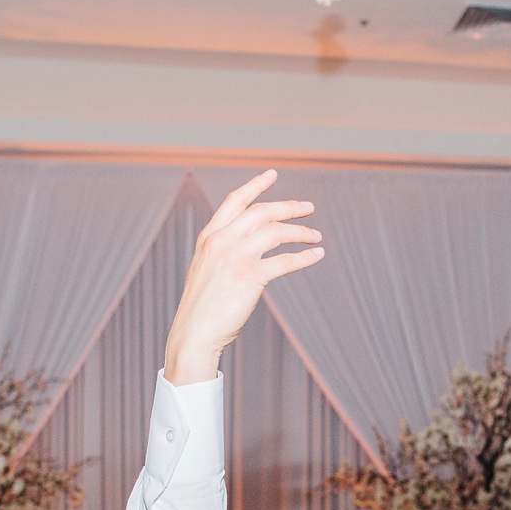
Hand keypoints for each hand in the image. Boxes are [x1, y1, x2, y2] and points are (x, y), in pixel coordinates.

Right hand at [165, 171, 322, 385]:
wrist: (193, 334)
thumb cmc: (202, 310)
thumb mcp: (207, 272)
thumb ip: (223, 254)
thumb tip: (250, 248)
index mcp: (209, 237)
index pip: (235, 201)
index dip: (255, 185)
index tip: (272, 175)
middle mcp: (221, 241)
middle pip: (262, 211)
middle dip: (288, 207)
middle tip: (308, 208)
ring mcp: (235, 257)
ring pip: (276, 231)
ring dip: (300, 232)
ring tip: (315, 236)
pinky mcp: (250, 277)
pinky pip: (285, 261)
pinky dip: (304, 257)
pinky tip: (316, 255)